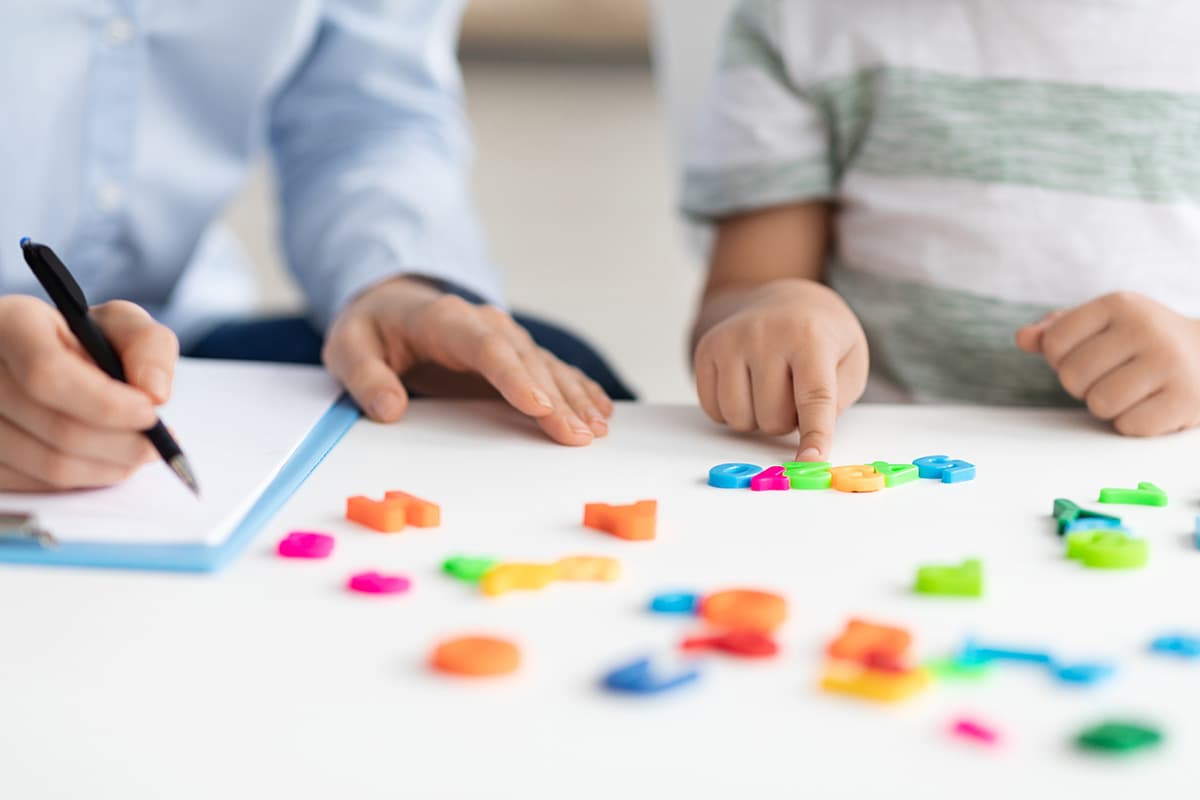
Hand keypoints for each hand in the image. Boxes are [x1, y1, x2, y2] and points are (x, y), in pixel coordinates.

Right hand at [0, 297, 175, 490]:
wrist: (41, 360)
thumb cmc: (81, 340)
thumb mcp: (119, 325)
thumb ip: (148, 346)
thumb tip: (155, 394)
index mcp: (12, 325)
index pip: (48, 374)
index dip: (107, 404)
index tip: (149, 413)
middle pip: (58, 428)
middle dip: (124, 443)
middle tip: (157, 443)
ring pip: (51, 467)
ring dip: (112, 467)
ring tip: (138, 450)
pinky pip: (42, 485)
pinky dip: (86, 478)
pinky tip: (104, 459)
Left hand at [322, 277, 612, 444]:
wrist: (390, 306)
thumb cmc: (371, 331)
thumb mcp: (349, 347)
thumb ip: (365, 377)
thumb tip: (389, 409)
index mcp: (445, 319)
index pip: (486, 348)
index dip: (515, 377)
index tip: (538, 406)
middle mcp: (485, 324)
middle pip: (527, 361)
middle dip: (556, 400)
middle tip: (579, 436)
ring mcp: (505, 339)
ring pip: (547, 367)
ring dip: (575, 398)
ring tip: (597, 431)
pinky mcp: (515, 356)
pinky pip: (553, 371)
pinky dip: (578, 390)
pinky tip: (601, 411)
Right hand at [693, 279, 868, 459]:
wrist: (783, 301)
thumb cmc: (821, 338)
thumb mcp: (850, 360)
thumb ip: (836, 401)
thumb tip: (809, 443)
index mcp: (810, 336)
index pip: (814, 397)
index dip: (815, 434)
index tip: (811, 462)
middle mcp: (765, 334)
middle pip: (772, 417)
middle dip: (787, 420)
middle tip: (793, 394)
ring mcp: (730, 340)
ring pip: (739, 418)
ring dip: (758, 418)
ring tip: (770, 390)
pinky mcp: (706, 350)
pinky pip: (714, 410)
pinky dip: (732, 411)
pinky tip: (746, 386)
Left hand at [1016, 291, 1199, 435]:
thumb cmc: (1141, 341)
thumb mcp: (1103, 324)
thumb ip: (1057, 330)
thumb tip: (1022, 338)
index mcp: (1117, 304)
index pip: (1054, 342)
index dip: (1061, 360)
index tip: (1087, 357)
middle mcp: (1145, 328)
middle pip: (1073, 376)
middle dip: (1084, 385)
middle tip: (1111, 377)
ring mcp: (1169, 362)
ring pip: (1100, 403)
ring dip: (1107, 407)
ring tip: (1131, 391)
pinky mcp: (1186, 398)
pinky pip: (1130, 425)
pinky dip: (1133, 423)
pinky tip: (1151, 405)